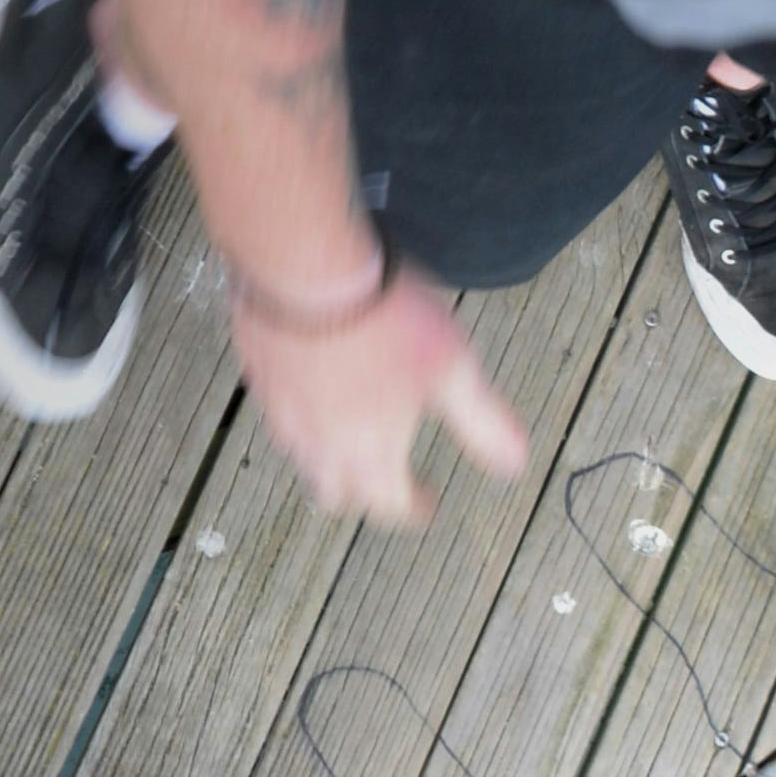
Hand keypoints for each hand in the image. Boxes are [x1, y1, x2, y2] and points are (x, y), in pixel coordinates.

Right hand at [230, 251, 531, 526]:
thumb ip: (483, 422)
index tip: (428, 505)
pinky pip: (278, 417)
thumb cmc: (385, 316)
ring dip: (328, 463)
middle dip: (364, 496)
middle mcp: (319, 444)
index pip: (390, 506)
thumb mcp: (454, 368)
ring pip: (303, 461)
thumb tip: (517, 463)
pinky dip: (300, 423)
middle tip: (385, 483)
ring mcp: (282, 412)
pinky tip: (315, 397)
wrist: (306, 266)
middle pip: (337, 495)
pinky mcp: (258, 376)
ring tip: (351, 444)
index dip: (414, 510)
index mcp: (370, 452)